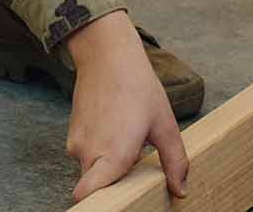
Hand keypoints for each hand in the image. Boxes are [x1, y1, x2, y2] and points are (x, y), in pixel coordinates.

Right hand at [62, 11, 190, 201]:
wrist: (107, 54)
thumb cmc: (138, 87)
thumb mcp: (165, 124)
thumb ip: (175, 161)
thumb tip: (180, 190)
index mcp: (113, 155)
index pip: (88, 195)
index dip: (99, 203)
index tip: (119, 199)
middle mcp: (89, 153)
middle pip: (96, 186)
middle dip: (114, 181)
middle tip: (136, 161)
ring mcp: (76, 143)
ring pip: (91, 169)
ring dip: (107, 164)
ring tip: (128, 137)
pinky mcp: (71, 133)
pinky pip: (85, 153)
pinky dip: (99, 150)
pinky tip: (116, 127)